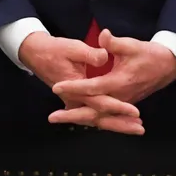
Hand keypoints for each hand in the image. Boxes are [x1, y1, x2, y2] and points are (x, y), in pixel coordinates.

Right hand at [18, 31, 143, 134]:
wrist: (35, 53)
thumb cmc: (54, 49)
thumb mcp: (71, 47)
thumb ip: (89, 54)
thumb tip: (104, 56)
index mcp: (75, 87)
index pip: (99, 101)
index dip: (117, 107)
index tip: (135, 112)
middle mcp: (74, 99)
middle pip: (99, 117)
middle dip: (120, 124)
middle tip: (140, 128)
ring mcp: (74, 102)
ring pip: (96, 119)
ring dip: (116, 124)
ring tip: (137, 128)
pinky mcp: (76, 100)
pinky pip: (92, 115)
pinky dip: (107, 119)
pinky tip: (121, 122)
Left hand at [49, 29, 175, 129]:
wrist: (168, 65)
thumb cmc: (149, 54)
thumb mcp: (132, 45)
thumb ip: (114, 43)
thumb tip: (103, 35)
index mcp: (120, 82)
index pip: (92, 87)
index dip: (74, 87)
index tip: (56, 86)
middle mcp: (121, 97)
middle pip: (94, 111)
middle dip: (72, 115)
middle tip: (52, 117)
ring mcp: (123, 103)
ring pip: (99, 117)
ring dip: (79, 118)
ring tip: (58, 118)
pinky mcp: (124, 104)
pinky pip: (105, 116)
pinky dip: (91, 118)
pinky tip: (76, 118)